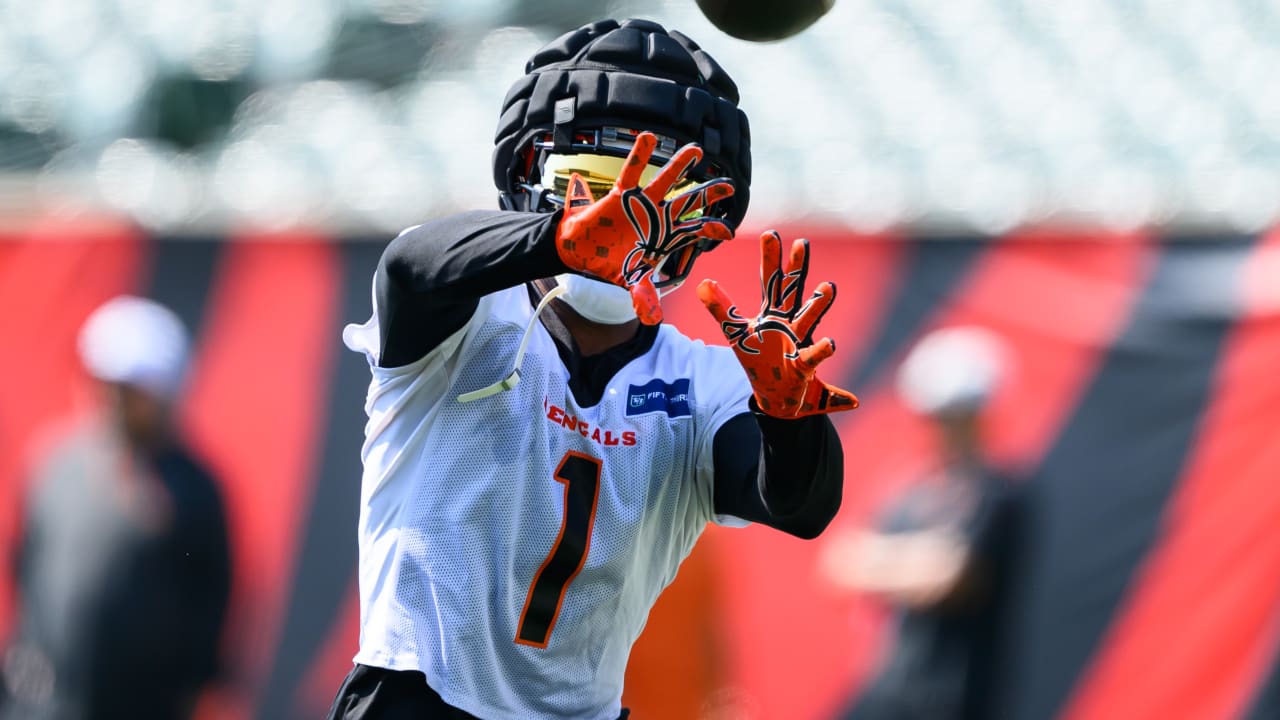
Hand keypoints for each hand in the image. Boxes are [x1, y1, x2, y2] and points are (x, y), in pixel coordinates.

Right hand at [555, 131, 735, 324]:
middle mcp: (659, 215)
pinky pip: (631, 172)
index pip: (696, 230)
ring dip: (680, 166)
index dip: (712, 229)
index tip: (727, 229)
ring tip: (697, 151)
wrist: (584, 252)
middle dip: (709, 194)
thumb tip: (651, 319)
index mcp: (667, 236)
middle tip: (728, 185)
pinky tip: (648, 137)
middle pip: (689, 202)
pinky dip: (639, 155)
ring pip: (666, 180)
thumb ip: (643, 297)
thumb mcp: (631, 281)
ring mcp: (642, 202)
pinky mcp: (621, 194)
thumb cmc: (612, 263)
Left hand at [697, 230, 859, 417]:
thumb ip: (721, 309)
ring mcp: (798, 341)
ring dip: (818, 304)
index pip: (769, 280)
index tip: (770, 233)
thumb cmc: (760, 358)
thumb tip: (702, 282)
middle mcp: (787, 321)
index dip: (769, 258)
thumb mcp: (736, 332)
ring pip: (807, 318)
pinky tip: (830, 343)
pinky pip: (812, 357)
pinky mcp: (803, 366)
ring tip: (828, 286)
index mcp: (771, 312)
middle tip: (801, 243)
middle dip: (795, 268)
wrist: (777, 394)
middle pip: (791, 291)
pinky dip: (821, 351)